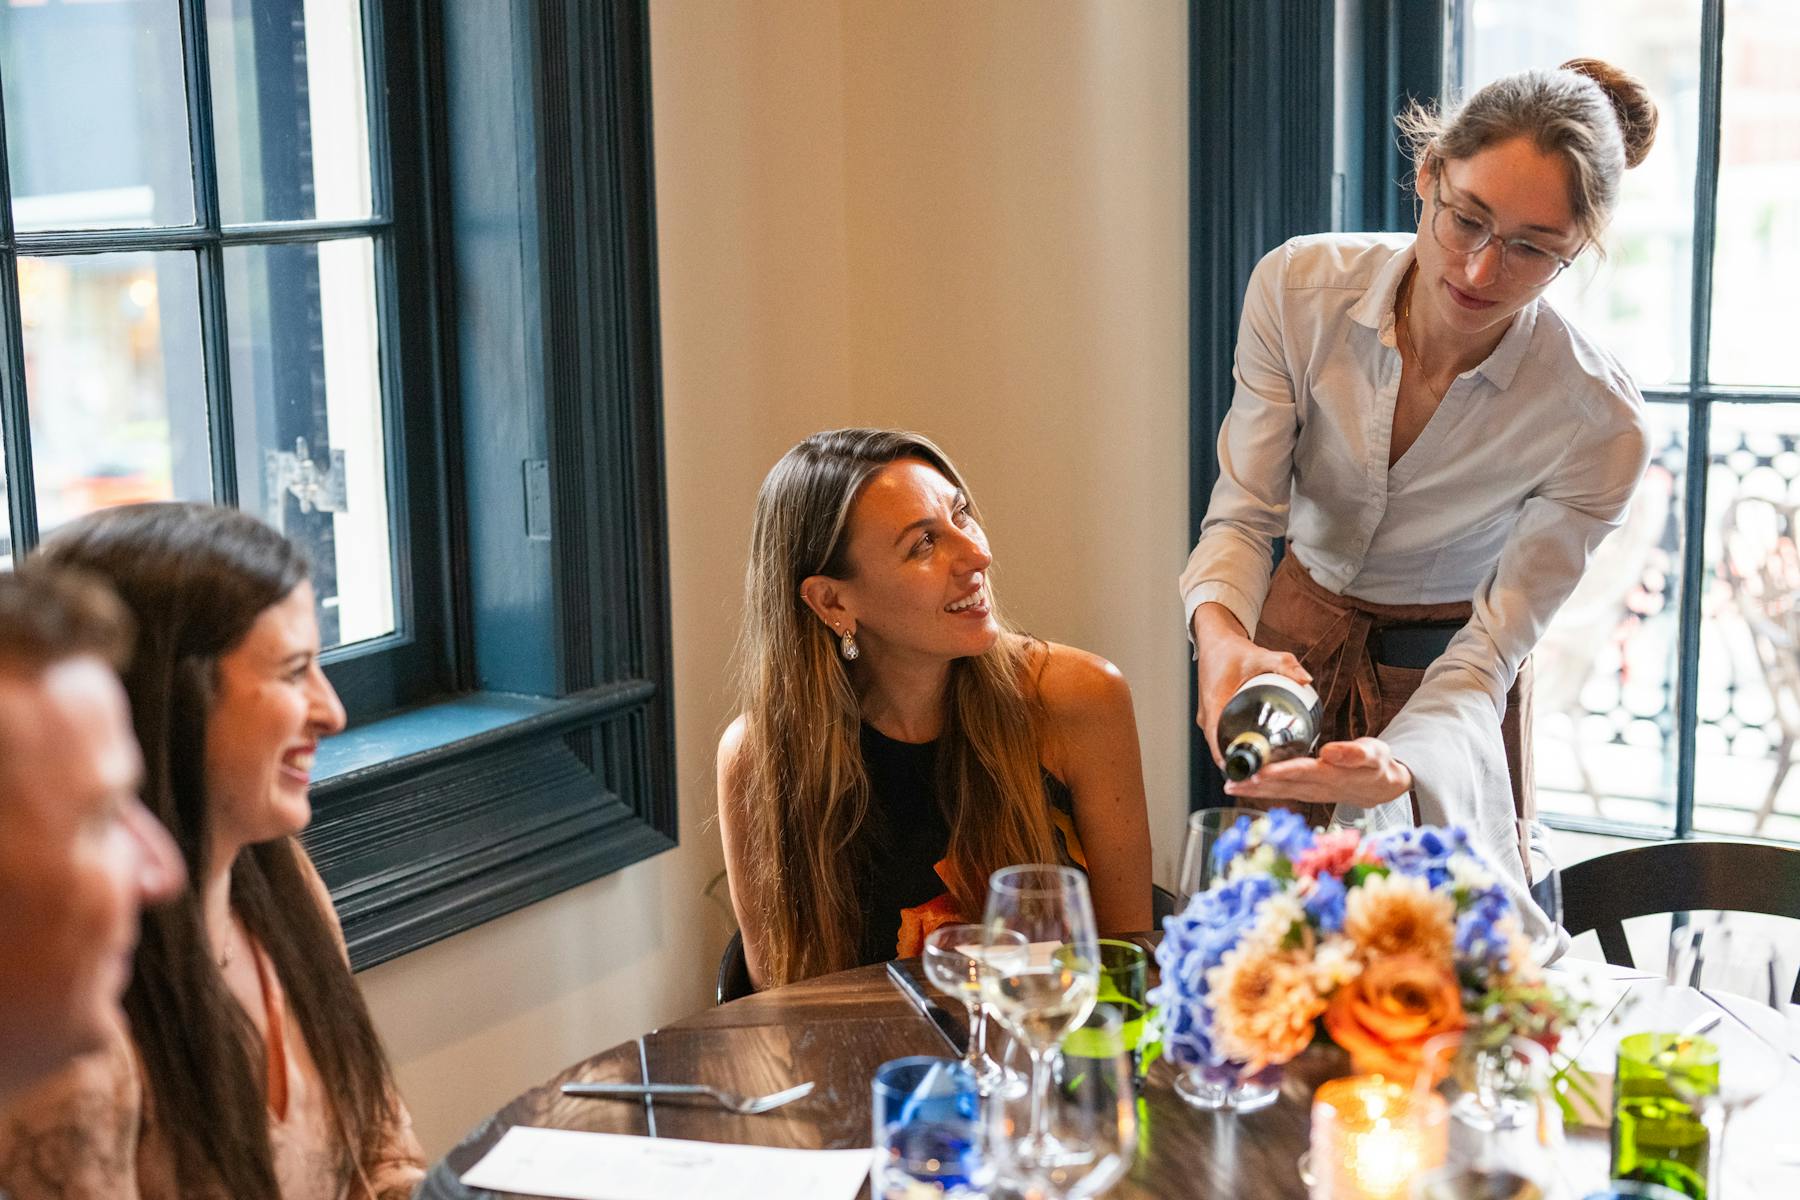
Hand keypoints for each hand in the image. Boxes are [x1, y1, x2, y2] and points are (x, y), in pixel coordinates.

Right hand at [1192, 602, 1311, 766]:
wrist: (1214, 640)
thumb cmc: (1231, 650)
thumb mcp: (1259, 656)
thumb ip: (1284, 665)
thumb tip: (1306, 679)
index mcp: (1214, 705)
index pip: (1219, 744)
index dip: (1236, 762)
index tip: (1256, 773)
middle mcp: (1207, 717)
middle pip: (1222, 750)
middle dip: (1246, 763)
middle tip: (1273, 771)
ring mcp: (1210, 718)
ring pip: (1223, 745)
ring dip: (1243, 755)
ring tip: (1271, 765)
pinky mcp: (1214, 716)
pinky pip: (1224, 736)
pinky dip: (1240, 743)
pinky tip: (1262, 749)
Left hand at [1222, 737, 1411, 807]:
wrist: (1383, 787)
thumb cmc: (1377, 765)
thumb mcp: (1374, 755)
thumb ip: (1354, 753)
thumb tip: (1328, 751)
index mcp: (1332, 775)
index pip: (1301, 773)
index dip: (1280, 773)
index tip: (1259, 771)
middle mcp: (1318, 788)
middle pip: (1283, 786)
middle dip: (1256, 785)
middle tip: (1231, 782)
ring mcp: (1312, 794)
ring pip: (1279, 792)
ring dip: (1254, 790)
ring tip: (1230, 786)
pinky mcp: (1308, 793)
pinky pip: (1282, 792)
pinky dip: (1263, 790)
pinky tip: (1246, 785)